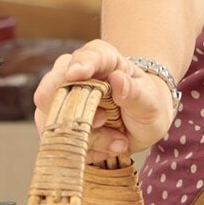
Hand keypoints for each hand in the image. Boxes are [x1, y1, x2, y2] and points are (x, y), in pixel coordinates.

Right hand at [31, 39, 175, 162]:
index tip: (75, 74)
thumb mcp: (149, 101)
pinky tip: (107, 148)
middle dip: (76, 112)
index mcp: (103, 59)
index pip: (89, 55)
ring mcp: (62, 98)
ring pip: (54, 119)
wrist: (140, 126)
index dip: (80, 63)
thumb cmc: (146, 106)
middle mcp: (75, 74)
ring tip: (117, 141)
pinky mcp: (56, 123)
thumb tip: (117, 79)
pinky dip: (86, 149)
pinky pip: (59, 140)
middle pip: (54, 86)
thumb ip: (134, 92)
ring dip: (88, 136)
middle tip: (105, 121)